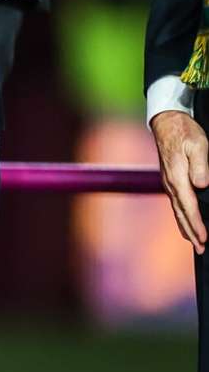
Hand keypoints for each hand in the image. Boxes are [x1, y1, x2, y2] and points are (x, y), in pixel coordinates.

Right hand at [151, 109, 208, 252]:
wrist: (166, 122)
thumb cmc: (184, 131)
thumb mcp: (198, 143)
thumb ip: (200, 165)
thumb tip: (201, 185)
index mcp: (178, 177)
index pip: (189, 206)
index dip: (197, 223)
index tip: (204, 238)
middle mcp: (171, 184)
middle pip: (181, 214)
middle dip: (192, 233)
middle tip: (202, 249)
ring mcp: (168, 183)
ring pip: (177, 211)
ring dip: (186, 228)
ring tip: (196, 243)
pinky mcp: (170, 181)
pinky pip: (176, 204)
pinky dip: (181, 217)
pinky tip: (185, 224)